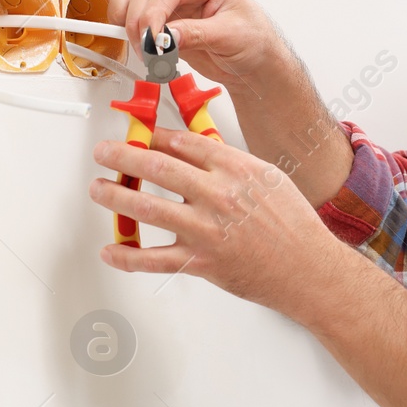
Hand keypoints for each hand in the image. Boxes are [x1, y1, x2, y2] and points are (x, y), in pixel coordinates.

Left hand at [88, 127, 356, 311]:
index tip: (141, 136)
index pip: (184, 143)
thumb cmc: (294, 226)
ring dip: (116, 196)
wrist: (308, 269)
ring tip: (98, 189)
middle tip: (104, 152)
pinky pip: (155, 260)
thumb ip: (232, 165)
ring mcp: (206, 230)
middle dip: (124, 156)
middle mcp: (218, 195)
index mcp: (236, 169)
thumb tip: (198, 152)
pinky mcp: (200, 262)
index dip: (155, 137)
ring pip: (149, 209)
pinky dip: (128, 256)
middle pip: (159, 168)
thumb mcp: (270, 178)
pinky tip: (111, 250)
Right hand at [106, 0, 286, 89]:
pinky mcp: (160, 13)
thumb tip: (165, 36)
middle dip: (140, 22)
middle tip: (148, 52)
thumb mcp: (231, 36)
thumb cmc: (252, 40)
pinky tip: (136, 40)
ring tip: (143, 48)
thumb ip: (196, 34)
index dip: (153, 14)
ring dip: (128, 21)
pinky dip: (124, 21)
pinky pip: (130, 5)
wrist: (253, 60)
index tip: (151, 40)